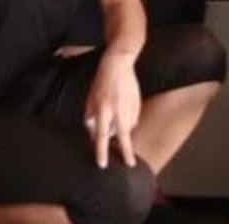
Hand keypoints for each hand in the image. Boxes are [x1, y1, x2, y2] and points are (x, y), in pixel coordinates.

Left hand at [84, 50, 141, 168]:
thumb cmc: (101, 83)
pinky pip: (133, 118)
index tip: (103, 164)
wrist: (118, 65)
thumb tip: (95, 134)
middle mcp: (117, 109)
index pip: (101, 135)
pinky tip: (123, 113)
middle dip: (126, 151)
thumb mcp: (90, 100)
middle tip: (130, 164)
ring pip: (128, 127)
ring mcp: (129, 106)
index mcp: (103, 109)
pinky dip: (128, 121)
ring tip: (118, 123)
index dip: (101, 151)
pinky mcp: (137, 103)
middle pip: (122, 135)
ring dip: (123, 132)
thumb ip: (91, 118)